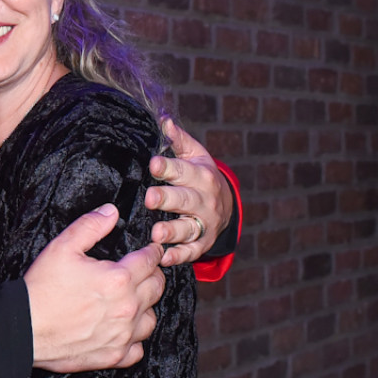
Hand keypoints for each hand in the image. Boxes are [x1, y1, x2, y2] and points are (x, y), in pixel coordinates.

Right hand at [24, 204, 163, 373]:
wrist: (23, 329)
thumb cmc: (41, 290)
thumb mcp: (62, 247)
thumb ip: (90, 226)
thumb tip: (111, 212)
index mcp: (118, 279)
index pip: (150, 260)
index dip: (153, 251)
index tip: (152, 249)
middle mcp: (127, 308)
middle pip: (157, 287)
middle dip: (153, 275)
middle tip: (145, 271)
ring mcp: (122, 335)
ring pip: (151, 319)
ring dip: (146, 307)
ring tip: (134, 301)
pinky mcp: (114, 356)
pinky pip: (138, 349)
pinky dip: (134, 339)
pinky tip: (124, 330)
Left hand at [145, 117, 233, 266]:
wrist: (226, 205)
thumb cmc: (201, 176)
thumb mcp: (195, 155)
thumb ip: (178, 140)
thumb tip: (164, 120)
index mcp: (202, 176)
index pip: (183, 171)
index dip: (168, 168)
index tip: (154, 164)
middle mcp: (205, 201)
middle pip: (185, 200)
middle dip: (168, 199)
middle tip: (151, 198)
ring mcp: (204, 224)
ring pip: (188, 228)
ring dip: (172, 231)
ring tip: (156, 232)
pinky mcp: (201, 244)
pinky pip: (190, 252)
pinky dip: (178, 256)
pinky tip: (164, 257)